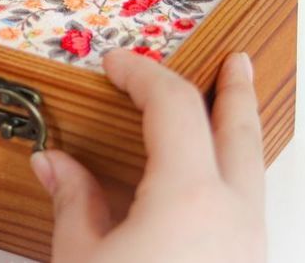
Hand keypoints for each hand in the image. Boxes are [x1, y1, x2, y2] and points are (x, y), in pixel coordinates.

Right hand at [30, 50, 265, 262]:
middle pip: (240, 131)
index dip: (143, 75)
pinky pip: (245, 201)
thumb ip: (72, 202)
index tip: (116, 63)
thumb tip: (53, 163)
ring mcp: (249, 245)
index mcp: (187, 200)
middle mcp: (232, 216)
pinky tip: (213, 172)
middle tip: (236, 61)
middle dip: (236, 90)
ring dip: (239, 130)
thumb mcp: (80, 261)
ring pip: (251, 167)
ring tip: (229, 107)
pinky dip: (234, 169)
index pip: (173, 107)